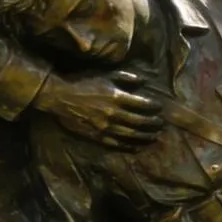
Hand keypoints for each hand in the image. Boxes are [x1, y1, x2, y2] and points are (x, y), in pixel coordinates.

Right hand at [35, 71, 162, 149]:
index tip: (159, 108)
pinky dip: (129, 146)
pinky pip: (117, 144)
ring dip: (145, 136)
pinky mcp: (97, 136)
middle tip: (161, 124)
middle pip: (140, 122)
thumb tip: (144, 81)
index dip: (154, 107)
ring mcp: (105, 127)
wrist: (61, 96)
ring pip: (131, 135)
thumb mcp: (106, 74)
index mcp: (117, 97)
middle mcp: (114, 114)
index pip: (142, 104)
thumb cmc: (84, 82)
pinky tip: (137, 147)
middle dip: (153, 123)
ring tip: (154, 137)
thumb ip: (126, 77)